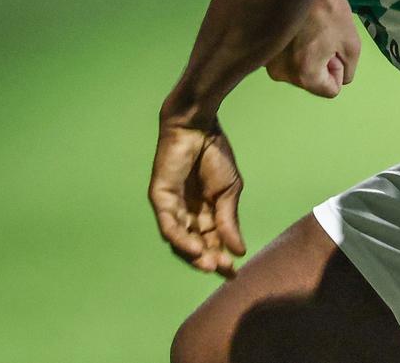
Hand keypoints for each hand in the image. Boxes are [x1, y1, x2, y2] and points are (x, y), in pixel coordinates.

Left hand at [148, 120, 246, 277]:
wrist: (199, 127)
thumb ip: (229, 221)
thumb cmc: (215, 154)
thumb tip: (239, 251)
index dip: (221, 257)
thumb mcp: (229, 192)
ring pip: (180, 241)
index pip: (211, 242)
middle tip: (223, 270)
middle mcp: (186, 214)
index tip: (234, 272)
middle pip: (195, 245)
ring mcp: (172, 209)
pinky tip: (195, 249)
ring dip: (194, 255)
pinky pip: (168, 226)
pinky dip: (181, 239)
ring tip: (209, 265)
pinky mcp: (160, 200)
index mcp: (205, 212)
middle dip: (208, 259)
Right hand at [265, 0, 360, 97]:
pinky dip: (294, 51)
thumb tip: (336, 79)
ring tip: (309, 32)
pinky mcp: (263, 52)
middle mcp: (281, 74)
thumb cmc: (331, 12)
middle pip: (312, 82)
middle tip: (321, 37)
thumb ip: (348, 72)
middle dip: (321, 64)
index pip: (330, 89)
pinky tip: (298, 31)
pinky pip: (286, 61)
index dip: (337, 68)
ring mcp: (268, 64)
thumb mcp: (352, 46)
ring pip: (299, 72)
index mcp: (304, 74)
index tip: (333, 47)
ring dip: (307, 57)